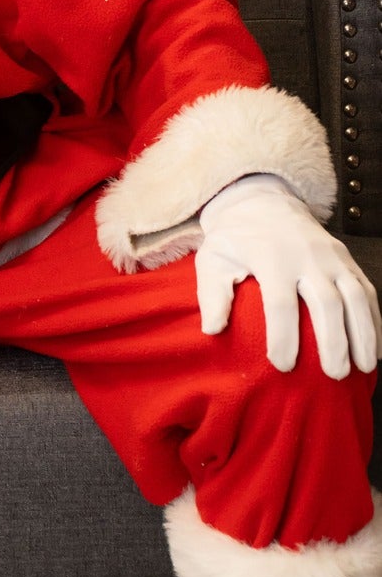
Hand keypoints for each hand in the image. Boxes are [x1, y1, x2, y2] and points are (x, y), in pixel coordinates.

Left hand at [196, 173, 380, 379]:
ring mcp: (332, 256)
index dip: (283, 336)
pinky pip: (367, 290)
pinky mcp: (347, 259)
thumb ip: (211, 294)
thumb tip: (213, 330)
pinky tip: (374, 347)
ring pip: (355, 296)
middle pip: (327, 302)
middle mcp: (307, 256)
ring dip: (363, 333)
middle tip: (334, 375)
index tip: (282, 366)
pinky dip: (374, 320)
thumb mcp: (213, 258)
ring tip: (364, 368)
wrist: (263, 201)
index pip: (280, 303)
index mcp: (271, 258)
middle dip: (334, 341)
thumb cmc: (236, 239)